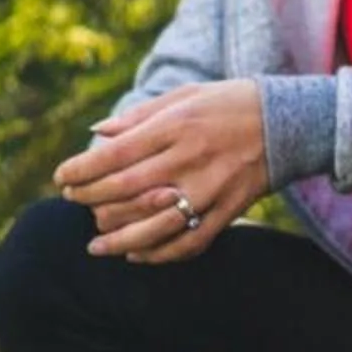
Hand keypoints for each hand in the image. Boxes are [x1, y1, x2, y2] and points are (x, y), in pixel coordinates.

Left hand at [53, 79, 270, 264]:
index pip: (116, 154)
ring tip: (96, 245)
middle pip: (126, 189)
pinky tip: (137, 255)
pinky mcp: (229, 209)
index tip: (62, 177)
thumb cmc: (230, 103)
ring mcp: (211, 188)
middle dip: (90, 198)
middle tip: (72, 201)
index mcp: (177, 125)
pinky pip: (189, 241)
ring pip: (154, 225)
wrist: (290, 122)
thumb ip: (140, 115)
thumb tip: (97, 133)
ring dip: (118, 239)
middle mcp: (191, 158)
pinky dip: (160, 254)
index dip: (82, 169)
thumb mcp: (186, 96)